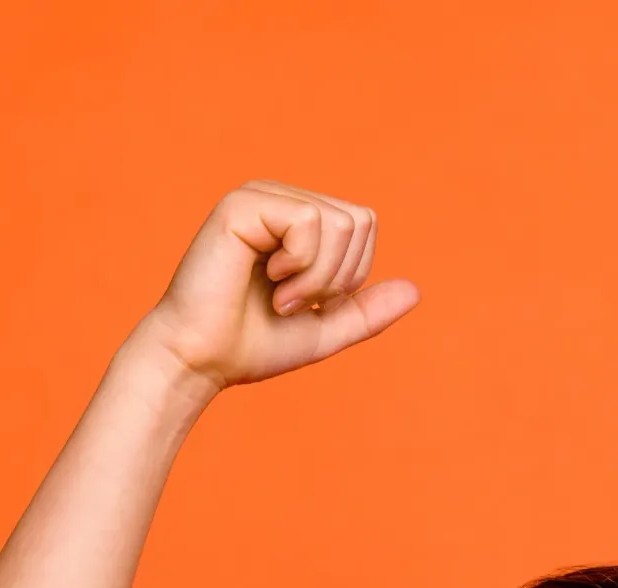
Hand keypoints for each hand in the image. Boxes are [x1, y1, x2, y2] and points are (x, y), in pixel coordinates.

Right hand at [137, 180, 419, 394]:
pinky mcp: (242, 204)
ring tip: (279, 294)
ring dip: (317, 277)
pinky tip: (266, 279)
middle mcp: (280, 199)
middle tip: (292, 300)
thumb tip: (415, 291)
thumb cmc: (252, 345)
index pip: (364, 224)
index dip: (351, 274)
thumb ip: (366, 311)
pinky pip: (309, 222)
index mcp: (298, 220)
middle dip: (338, 277)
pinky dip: (300, 267)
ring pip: (339, 222)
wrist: (202, 360)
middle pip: (359, 220)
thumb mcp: (325, 330)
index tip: (308, 301)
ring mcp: (260, 196)